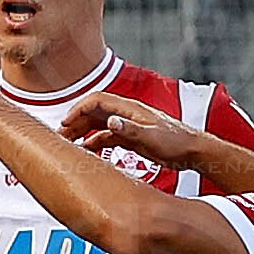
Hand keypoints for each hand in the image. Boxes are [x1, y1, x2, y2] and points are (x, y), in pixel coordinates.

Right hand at [60, 88, 197, 167]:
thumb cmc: (176, 142)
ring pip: (98, 125)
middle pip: (94, 113)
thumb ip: (129, 129)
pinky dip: (94, 143)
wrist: (193, 152)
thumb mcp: (151, 137)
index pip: (98, 101)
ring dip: (82, 133)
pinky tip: (86, 152)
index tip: (66, 123)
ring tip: (67, 144)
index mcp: (130, 110)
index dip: (79, 109)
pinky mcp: (132, 138)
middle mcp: (127, 115)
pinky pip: (107, 138)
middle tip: (60, 136)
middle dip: (75, 122)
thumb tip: (110, 122)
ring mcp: (128, 126)